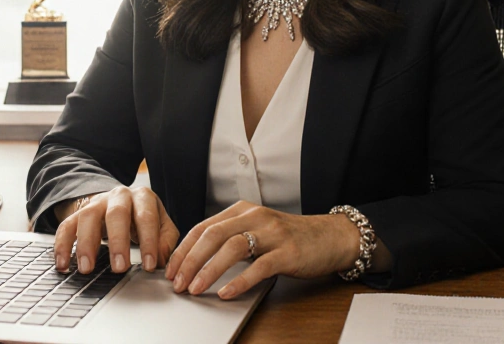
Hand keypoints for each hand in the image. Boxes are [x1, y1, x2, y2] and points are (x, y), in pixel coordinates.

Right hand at [53, 186, 179, 275]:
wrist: (121, 201)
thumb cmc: (143, 218)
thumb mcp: (162, 225)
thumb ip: (165, 241)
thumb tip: (160, 260)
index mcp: (143, 197)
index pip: (146, 218)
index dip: (149, 242)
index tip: (149, 266)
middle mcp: (119, 196)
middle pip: (116, 214)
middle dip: (117, 242)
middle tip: (119, 268)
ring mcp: (96, 203)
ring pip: (88, 217)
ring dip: (86, 244)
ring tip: (87, 269)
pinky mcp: (78, 213)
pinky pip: (66, 226)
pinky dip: (62, 245)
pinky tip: (62, 264)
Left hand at [165, 201, 360, 299]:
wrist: (332, 237)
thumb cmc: (291, 237)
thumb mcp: (258, 230)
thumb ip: (233, 238)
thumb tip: (197, 261)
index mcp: (243, 210)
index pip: (204, 227)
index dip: (184, 249)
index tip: (171, 269)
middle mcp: (255, 217)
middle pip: (213, 235)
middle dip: (190, 260)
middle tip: (177, 282)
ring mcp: (273, 233)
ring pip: (232, 247)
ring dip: (209, 270)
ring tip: (195, 288)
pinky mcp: (288, 252)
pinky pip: (259, 266)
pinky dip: (239, 280)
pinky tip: (227, 293)